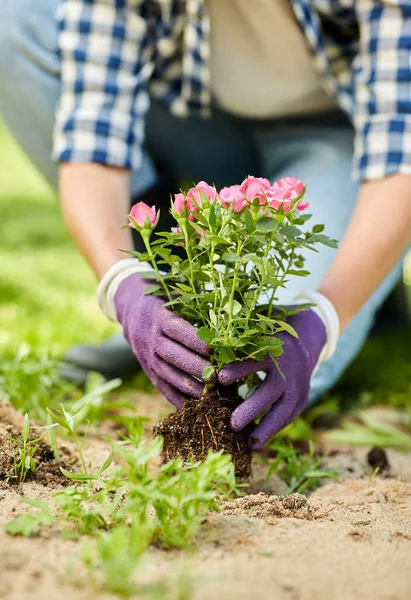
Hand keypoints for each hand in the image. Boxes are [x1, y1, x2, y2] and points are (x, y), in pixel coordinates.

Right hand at [114, 273, 215, 407]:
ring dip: (187, 386)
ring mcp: (146, 355)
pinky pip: (160, 385)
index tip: (214, 349)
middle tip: (217, 377)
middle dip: (195, 368)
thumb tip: (227, 319)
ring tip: (208, 396)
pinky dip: (174, 398)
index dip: (195, 341)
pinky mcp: (146, 368)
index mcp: (160, 317)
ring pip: (165, 374)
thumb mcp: (176, 296)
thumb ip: (196, 307)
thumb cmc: (165, 299)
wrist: (130, 307)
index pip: (178, 331)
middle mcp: (150, 337)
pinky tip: (191, 408)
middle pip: (172, 355)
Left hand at [218, 309, 325, 447]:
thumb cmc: (265, 340)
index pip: (255, 360)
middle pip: (270, 391)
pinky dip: (272, 431)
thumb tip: (207, 344)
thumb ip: (235, 341)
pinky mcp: (301, 400)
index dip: (238, 369)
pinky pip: (287, 418)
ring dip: (266, 428)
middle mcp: (286, 370)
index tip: (220, 378)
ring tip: (249, 444)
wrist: (301, 345)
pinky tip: (256, 444)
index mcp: (272, 349)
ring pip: (283, 410)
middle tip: (232, 424)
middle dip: (252, 408)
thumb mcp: (254, 335)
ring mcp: (297, 387)